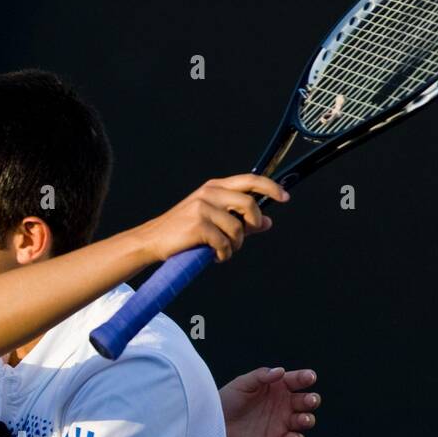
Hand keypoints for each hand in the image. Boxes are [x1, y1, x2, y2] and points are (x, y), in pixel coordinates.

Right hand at [139, 174, 287, 263]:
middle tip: (243, 237)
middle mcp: (209, 192)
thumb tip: (267, 223)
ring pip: (237, 228)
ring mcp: (203, 207)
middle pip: (248, 203)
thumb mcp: (213, 220)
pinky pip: (224, 243)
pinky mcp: (198, 225)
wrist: (153, 241)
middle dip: (252, 223)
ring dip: (235, 245)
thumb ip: (241, 220)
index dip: (271, 187)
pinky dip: (224, 254)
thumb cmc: (184, 232)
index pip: (250, 180)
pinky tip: (215, 256)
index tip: (285, 197)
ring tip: (224, 250)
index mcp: (214, 186)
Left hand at [220, 366, 319, 436]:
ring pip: (305, 420)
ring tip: (302, 419)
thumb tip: (281, 371)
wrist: (216, 423)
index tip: (309, 377)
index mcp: (279, 386)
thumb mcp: (243, 383)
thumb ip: (262, 376)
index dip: (306, 378)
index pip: (298, 380)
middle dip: (312, 400)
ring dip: (308, 419)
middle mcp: (285, 403)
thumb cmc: (229, 398)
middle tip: (309, 400)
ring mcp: (283, 421)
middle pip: (307, 401)